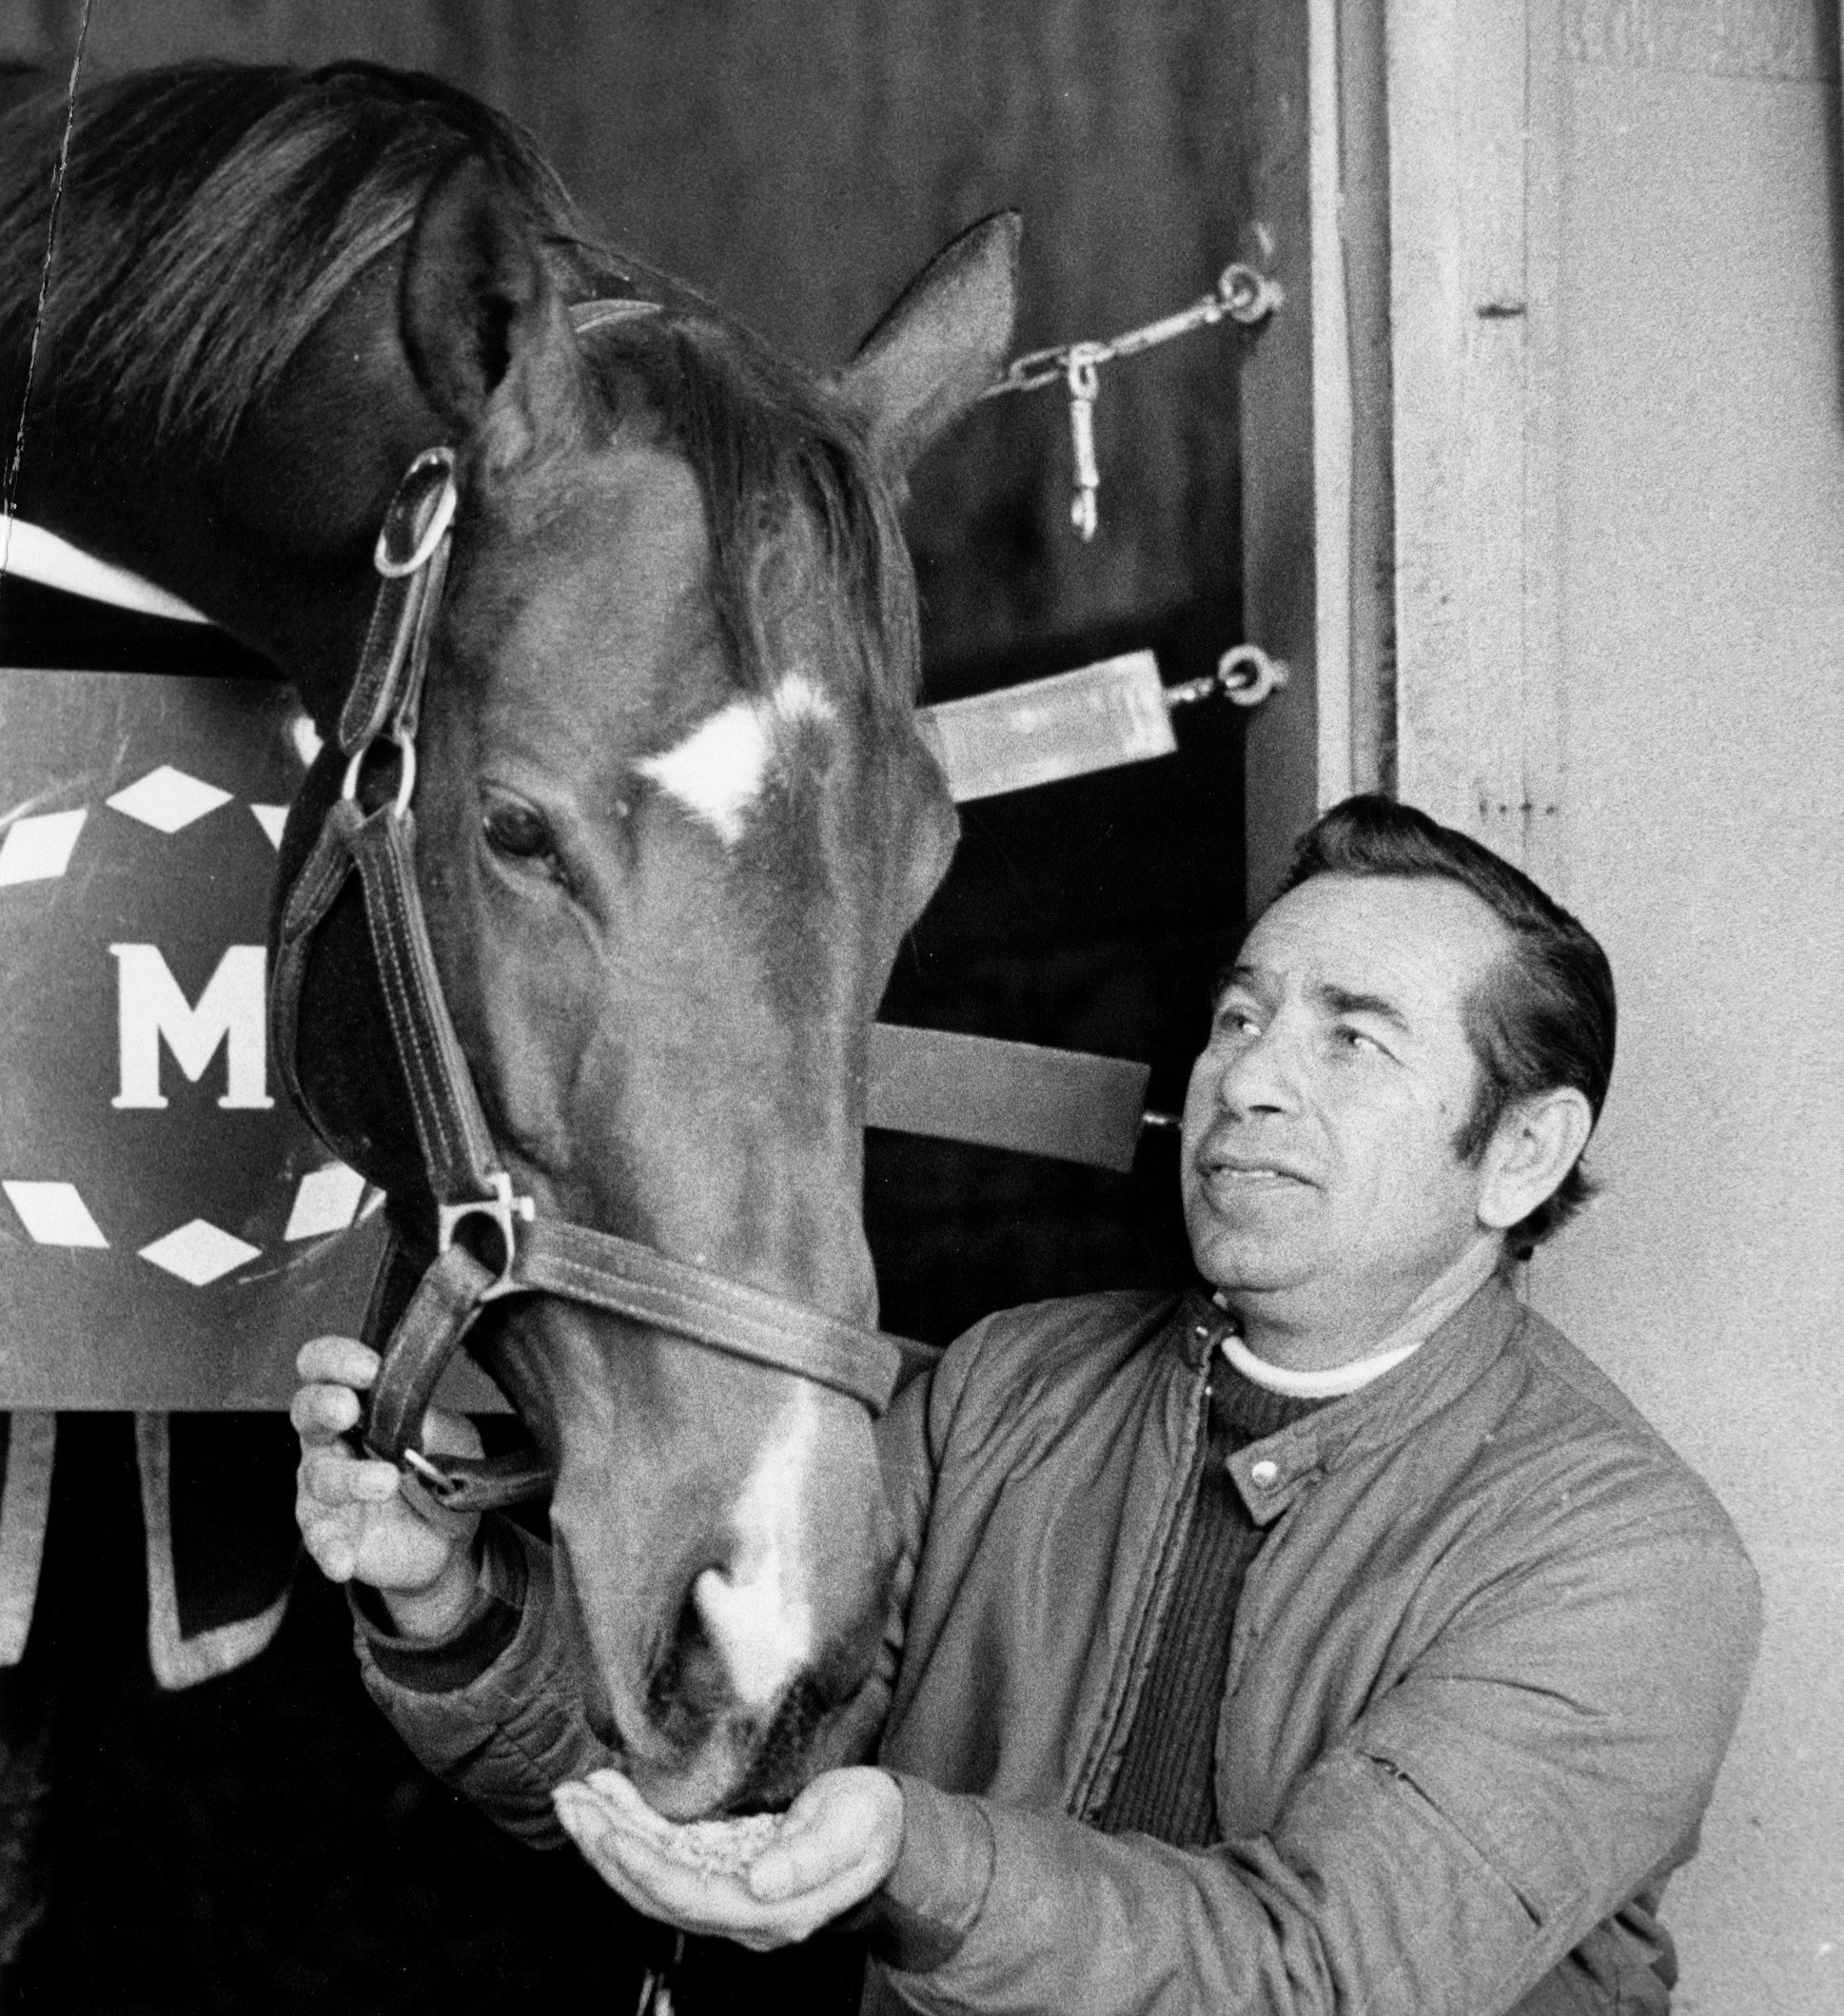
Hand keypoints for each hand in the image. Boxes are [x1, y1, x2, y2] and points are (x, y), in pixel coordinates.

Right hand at [291, 1333, 483, 1638]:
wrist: (450, 1535)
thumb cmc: (439, 1468)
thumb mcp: (450, 1435)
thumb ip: (429, 1420)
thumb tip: (414, 1405)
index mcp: (357, 1402)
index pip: (327, 1367)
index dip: (337, 1361)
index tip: (368, 1366)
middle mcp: (331, 1438)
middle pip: (306, 1410)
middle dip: (323, 1405)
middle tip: (347, 1408)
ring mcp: (324, 1486)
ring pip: (319, 1473)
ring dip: (349, 1476)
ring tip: (385, 1481)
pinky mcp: (327, 1531)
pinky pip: (320, 1538)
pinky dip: (330, 1548)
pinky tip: (343, 1560)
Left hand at [552, 1767, 904, 1950]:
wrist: (888, 1827)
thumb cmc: (872, 1823)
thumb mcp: (853, 1830)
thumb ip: (810, 1857)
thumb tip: (760, 1881)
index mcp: (772, 1908)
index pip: (692, 1896)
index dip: (647, 1868)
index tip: (612, 1834)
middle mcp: (741, 1909)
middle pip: (657, 1891)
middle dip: (607, 1849)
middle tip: (570, 1804)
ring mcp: (728, 1890)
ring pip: (653, 1873)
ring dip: (608, 1835)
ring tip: (573, 1797)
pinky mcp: (722, 1865)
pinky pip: (666, 1855)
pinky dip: (632, 1825)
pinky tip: (608, 1798)